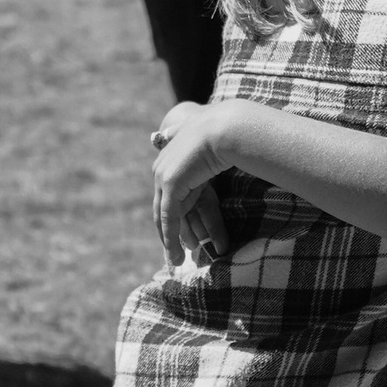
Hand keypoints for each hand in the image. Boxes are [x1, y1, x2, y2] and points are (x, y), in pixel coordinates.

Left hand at [150, 101, 228, 266]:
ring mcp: (164, 176)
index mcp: (168, 157)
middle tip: (173, 253)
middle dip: (167, 231)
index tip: (180, 231)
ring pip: (164, 217)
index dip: (170, 214)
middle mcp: (162, 168)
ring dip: (169, 241)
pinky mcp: (171, 185)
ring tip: (176, 261)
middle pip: (161, 207)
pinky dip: (171, 238)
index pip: (166, 193)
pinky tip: (176, 254)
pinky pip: (170, 218)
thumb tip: (162, 133)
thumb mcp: (200, 139)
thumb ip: (179, 135)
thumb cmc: (222, 130)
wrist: (225, 125)